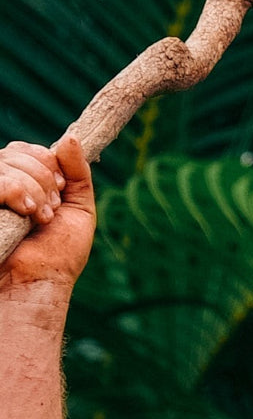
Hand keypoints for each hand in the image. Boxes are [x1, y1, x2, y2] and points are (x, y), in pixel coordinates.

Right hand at [0, 133, 94, 289]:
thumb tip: (70, 137)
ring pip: (4, 163)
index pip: (27, 151)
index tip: (60, 189)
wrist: (40, 281)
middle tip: (50, 211)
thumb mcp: (79, 208)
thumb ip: (78, 174)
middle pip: (15, 153)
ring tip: (39, 217)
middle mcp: (2, 185)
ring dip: (32, 189)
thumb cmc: (60, 252)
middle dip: (43, 181)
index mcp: (23, 183)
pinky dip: (14, 191)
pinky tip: (25, 212)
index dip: (47, 163)